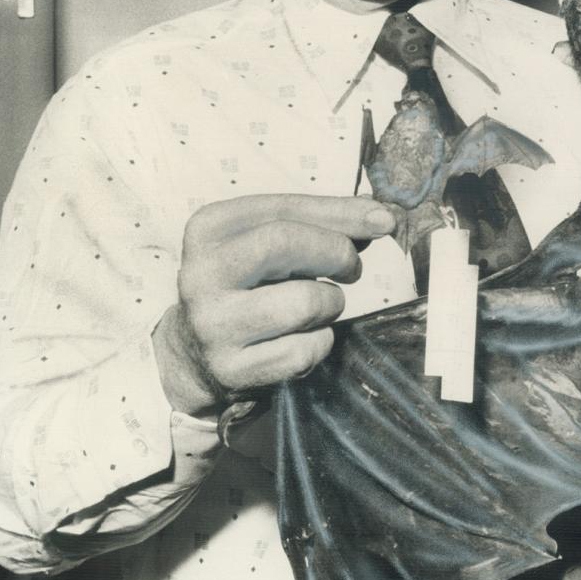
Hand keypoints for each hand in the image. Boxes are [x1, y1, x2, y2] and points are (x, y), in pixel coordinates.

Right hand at [154, 194, 396, 416]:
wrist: (197, 353)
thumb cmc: (252, 284)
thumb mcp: (273, 241)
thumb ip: (324, 222)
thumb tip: (381, 216)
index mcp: (209, 229)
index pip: (284, 210)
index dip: (342, 214)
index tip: (383, 221)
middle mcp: (201, 274)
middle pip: (286, 244)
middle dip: (337, 253)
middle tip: (351, 269)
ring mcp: (213, 325)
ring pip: (305, 302)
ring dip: (331, 303)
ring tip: (318, 306)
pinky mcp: (231, 369)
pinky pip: (305, 350)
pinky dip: (320, 343)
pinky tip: (302, 338)